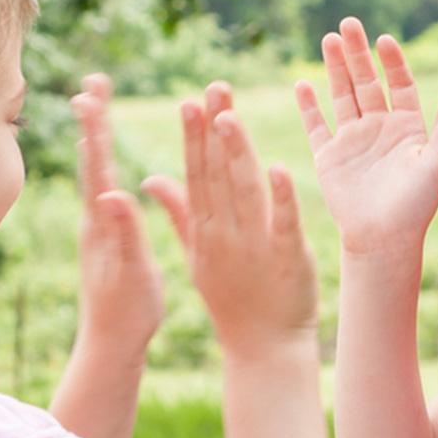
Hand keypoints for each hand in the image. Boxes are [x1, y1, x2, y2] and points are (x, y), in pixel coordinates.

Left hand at [70, 74, 163, 361]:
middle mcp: (94, 219)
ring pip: (94, 170)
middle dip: (93, 119)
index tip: (90, 92)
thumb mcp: (131, 274)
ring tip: (93, 105)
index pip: (99, 166)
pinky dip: (100, 161)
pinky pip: (100, 186)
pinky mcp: (102, 236)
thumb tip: (112, 194)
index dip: (96, 128)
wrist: (111, 344)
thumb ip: (124, 234)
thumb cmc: (128, 313)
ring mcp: (96, 227)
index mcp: (103, 223)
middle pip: (91, 158)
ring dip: (94, 135)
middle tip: (91, 82)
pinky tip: (100, 158)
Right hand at [143, 83, 317, 357]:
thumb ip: (178, 213)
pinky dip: (281, 197)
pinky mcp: (287, 258)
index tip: (190, 100)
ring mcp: (254, 246)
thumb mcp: (197, 255)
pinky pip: (283, 223)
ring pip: (244, 192)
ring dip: (237, 154)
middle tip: (211, 89)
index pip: (196, 175)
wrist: (262, 348)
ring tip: (231, 116)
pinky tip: (278, 168)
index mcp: (205, 230)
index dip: (194, 138)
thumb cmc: (232, 300)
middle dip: (212, 132)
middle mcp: (224, 234)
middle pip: (216, 175)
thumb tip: (150, 177)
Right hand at [294, 16, 437, 257]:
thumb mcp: (437, 163)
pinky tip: (302, 84)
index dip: (392, 62)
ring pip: (342, 95)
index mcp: (408, 128)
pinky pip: (316, 125)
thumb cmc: (416, 206)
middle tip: (349, 24)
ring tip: (328, 39)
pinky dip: (308, 106)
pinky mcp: (329, 156)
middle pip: (367, 82)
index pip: (400, 85)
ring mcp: (352, 140)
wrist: (383, 240)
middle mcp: (379, 129)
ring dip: (335, 69)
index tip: (384, 40)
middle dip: (358, 54)